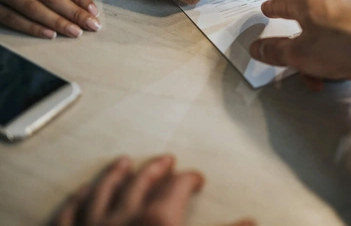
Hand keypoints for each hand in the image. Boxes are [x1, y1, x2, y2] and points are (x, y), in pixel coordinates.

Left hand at [55, 155, 255, 225]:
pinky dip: (76, 200)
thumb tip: (253, 221)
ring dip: (114, 174)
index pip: (178, 187)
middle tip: (165, 159)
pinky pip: (69, 214)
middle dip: (155, 168)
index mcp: (158, 220)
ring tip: (123, 162)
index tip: (197, 178)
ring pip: (102, 191)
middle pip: (141, 181)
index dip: (190, 178)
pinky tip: (81, 191)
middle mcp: (124, 215)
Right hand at [249, 0, 350, 88]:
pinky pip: (343, 36)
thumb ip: (275, 51)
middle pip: (304, 23)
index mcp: (307, 1)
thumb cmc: (342, 46)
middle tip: (298, 68)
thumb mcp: (298, 55)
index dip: (271, 10)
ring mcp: (349, 7)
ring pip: (325, 33)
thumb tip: (257, 48)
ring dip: (320, 56)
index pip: (281, 3)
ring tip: (324, 77)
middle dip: (300, 51)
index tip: (267, 11)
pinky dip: (338, 52)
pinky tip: (343, 69)